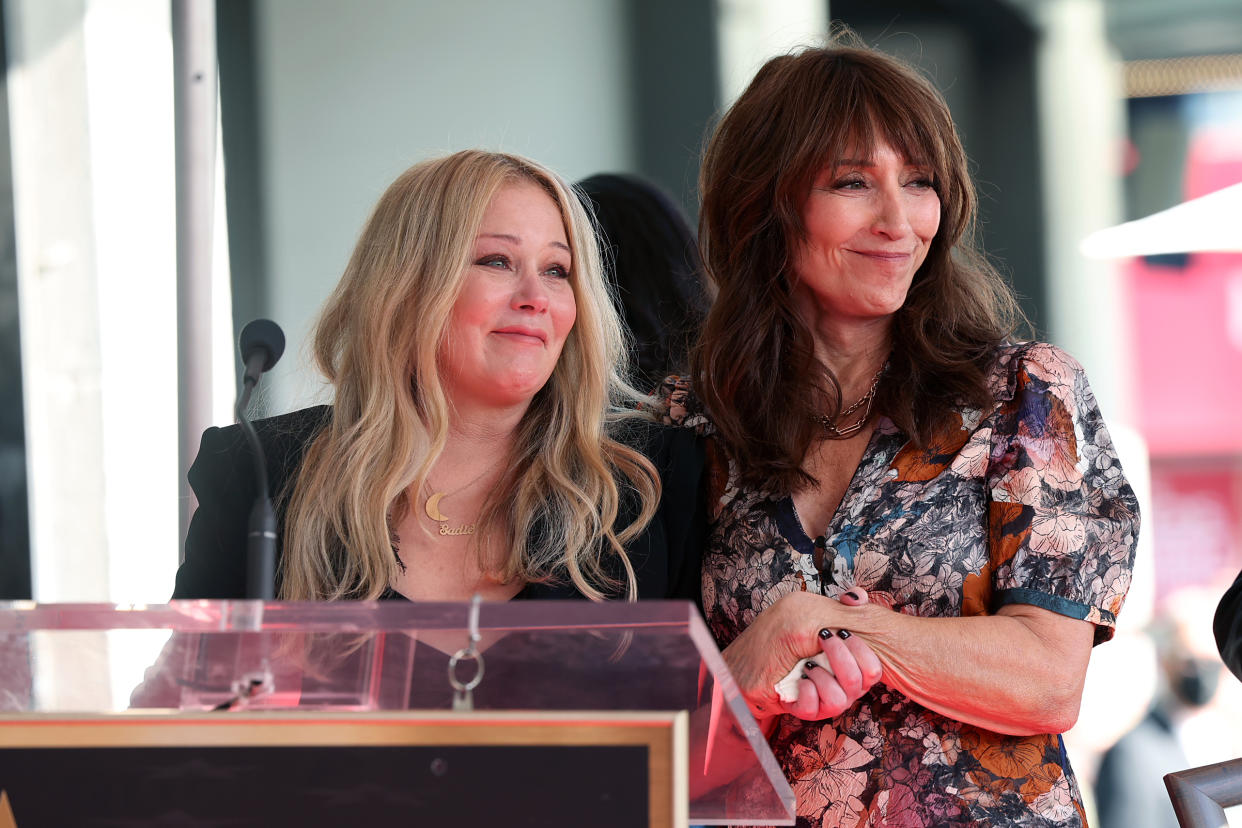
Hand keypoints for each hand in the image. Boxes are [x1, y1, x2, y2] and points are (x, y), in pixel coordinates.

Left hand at [722, 589, 880, 725]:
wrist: (743, 662)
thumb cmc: (774, 636)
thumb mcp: (806, 615)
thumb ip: (838, 609)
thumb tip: (856, 598)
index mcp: (847, 660)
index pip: (873, 666)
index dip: (861, 652)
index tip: (838, 633)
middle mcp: (840, 681)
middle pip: (863, 681)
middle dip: (840, 657)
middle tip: (819, 641)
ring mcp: (824, 698)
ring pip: (842, 699)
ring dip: (822, 677)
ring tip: (804, 666)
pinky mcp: (806, 710)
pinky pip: (816, 709)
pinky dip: (805, 692)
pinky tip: (795, 682)